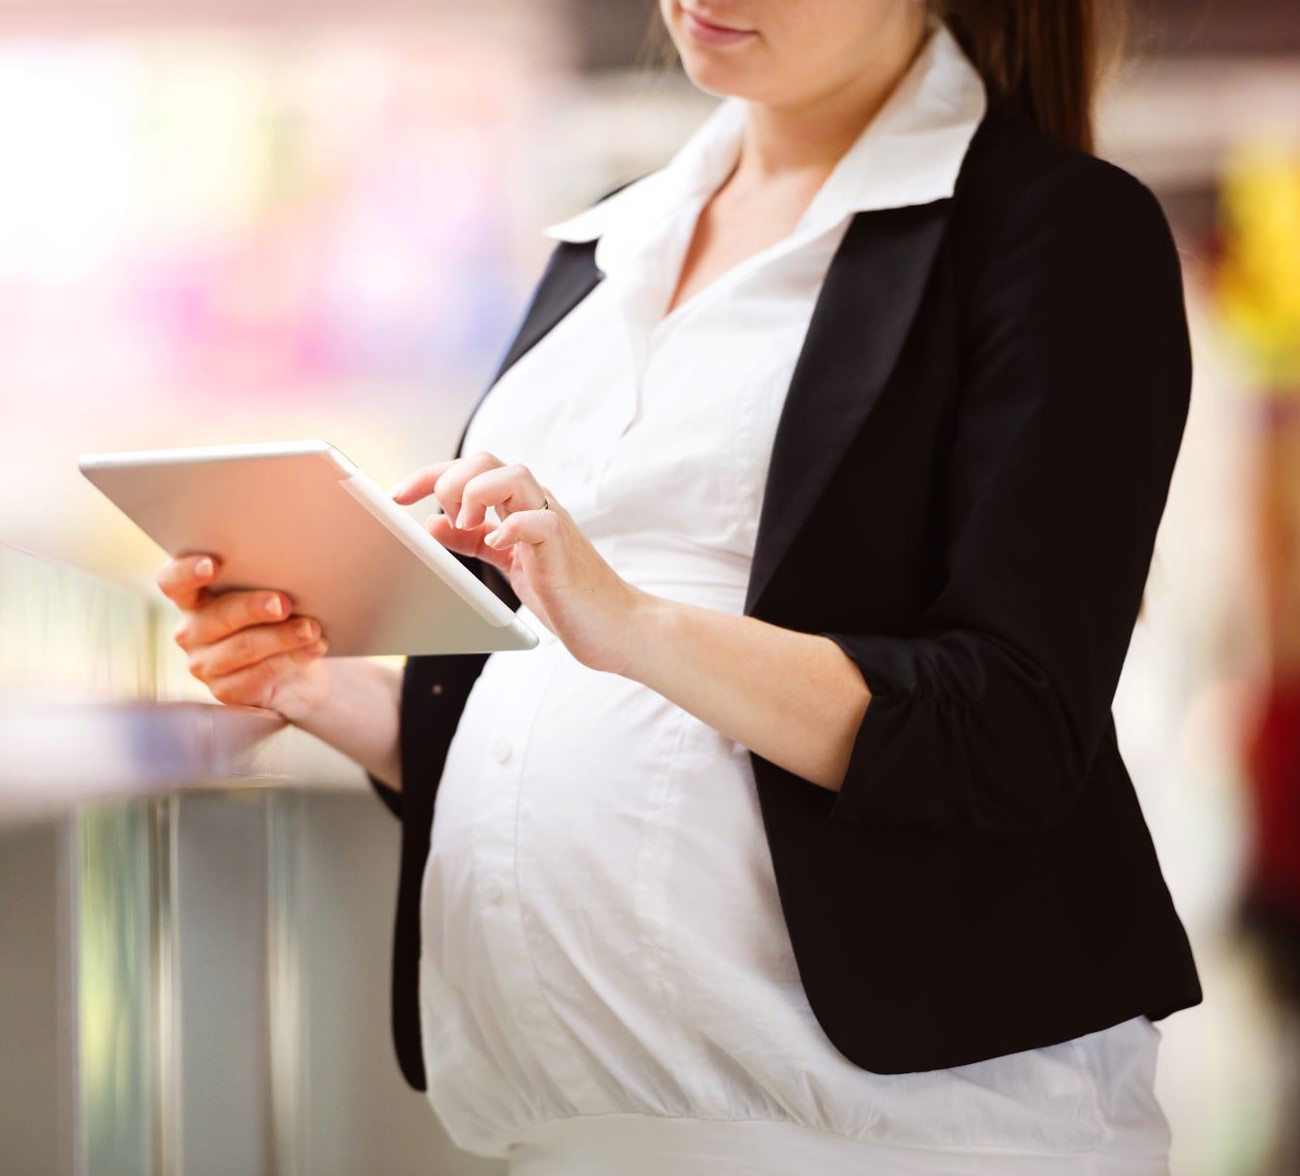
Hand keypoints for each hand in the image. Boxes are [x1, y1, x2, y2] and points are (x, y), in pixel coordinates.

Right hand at [156, 553, 330, 721]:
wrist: (301, 674)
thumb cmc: (283, 622)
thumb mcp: (273, 598)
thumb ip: (268, 583)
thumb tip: (293, 570)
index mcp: (195, 598)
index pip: (173, 581)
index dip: (186, 572)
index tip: (213, 565)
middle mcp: (192, 631)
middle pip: (218, 615)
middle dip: (253, 607)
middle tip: (284, 603)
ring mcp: (206, 665)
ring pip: (244, 646)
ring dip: (282, 636)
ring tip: (311, 629)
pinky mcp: (227, 692)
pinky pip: (260, 673)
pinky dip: (292, 659)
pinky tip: (314, 648)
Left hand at [390, 451, 646, 673]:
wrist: (613, 626)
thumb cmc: (564, 593)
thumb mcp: (507, 563)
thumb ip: (473, 541)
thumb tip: (433, 524)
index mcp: (517, 507)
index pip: (469, 472)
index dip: (428, 476)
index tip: (396, 496)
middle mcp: (535, 507)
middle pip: (489, 461)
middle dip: (451, 478)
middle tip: (440, 513)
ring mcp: (552, 526)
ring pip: (515, 476)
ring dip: (479, 492)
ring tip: (465, 521)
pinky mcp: (564, 553)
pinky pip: (540, 522)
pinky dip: (513, 527)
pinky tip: (497, 543)